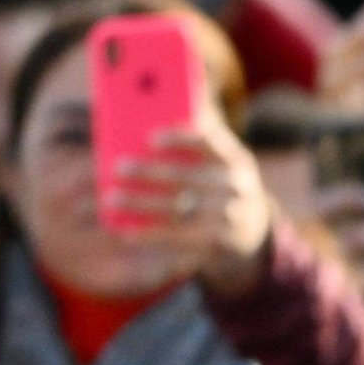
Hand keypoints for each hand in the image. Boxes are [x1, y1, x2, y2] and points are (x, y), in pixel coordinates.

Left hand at [104, 111, 273, 293]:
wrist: (252, 230)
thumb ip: (197, 144)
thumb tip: (149, 122)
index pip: (207, 143)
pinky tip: (126, 231)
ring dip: (140, 203)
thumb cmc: (220, 186)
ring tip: (111, 199)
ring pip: (176, 208)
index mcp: (235, 159)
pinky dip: (150, 234)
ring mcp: (230, 216)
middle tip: (118, 167)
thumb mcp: (220, 163)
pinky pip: (178, 236)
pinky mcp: (219, 241)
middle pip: (185, 177)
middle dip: (148, 172)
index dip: (178, 139)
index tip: (150, 139)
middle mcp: (236, 187)